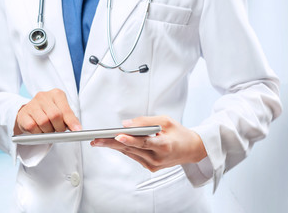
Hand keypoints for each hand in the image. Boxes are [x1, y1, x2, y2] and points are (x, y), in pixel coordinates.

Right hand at [14, 89, 80, 134]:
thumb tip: (77, 128)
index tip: (77, 130)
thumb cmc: (49, 112)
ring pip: (44, 122)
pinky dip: (38, 132)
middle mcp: (43, 96)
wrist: (29, 112)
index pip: (66, 109)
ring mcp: (32, 104)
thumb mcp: (62, 111)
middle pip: (55, 115)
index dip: (72, 121)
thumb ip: (69, 118)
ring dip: (48, 131)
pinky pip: (33, 127)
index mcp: (56, 94)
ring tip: (49, 129)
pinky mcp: (23, 114)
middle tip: (59, 130)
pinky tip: (39, 129)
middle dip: (59, 127)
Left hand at [90, 116, 206, 171]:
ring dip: (114, 146)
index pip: (144, 142)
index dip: (130, 139)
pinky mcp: (150, 167)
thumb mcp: (166, 121)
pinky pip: (133, 156)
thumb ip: (146, 121)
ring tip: (99, 141)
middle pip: (131, 149)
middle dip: (111, 143)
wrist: (191, 150)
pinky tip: (113, 144)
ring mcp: (153, 165)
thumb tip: (126, 124)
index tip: (118, 135)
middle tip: (96, 140)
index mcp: (164, 145)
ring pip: (129, 153)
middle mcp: (158, 158)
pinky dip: (124, 148)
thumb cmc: (180, 134)